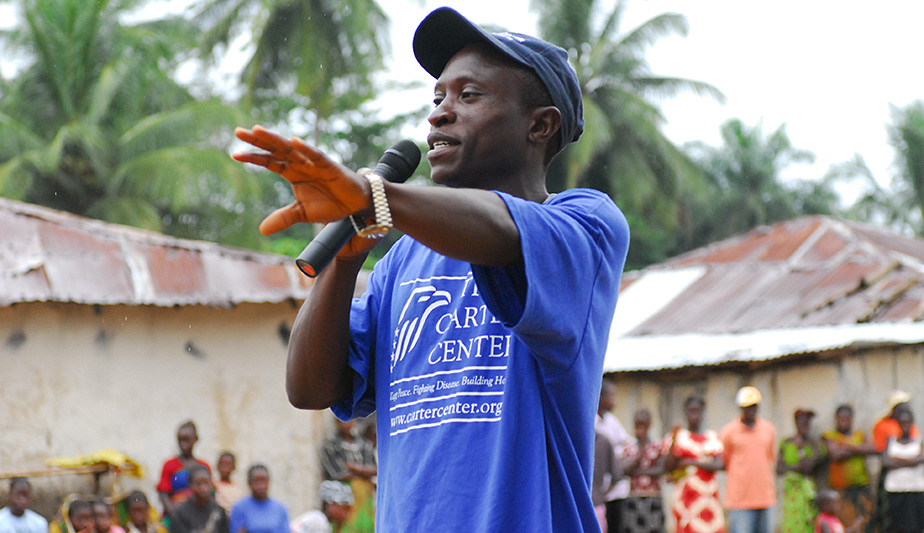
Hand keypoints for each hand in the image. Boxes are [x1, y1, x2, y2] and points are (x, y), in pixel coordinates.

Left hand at [232, 125, 370, 234]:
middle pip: (276, 149)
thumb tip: (261, 230)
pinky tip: (293, 142)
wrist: (356, 205)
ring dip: (275, 139)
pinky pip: (316, 155)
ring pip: (291, 148)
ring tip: (257, 131)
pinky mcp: (329, 166)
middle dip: (257, 141)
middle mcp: (300, 163)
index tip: (234, 154)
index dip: (253, 157)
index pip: (269, 161)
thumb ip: (283, 218)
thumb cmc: (331, 203)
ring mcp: (314, 162)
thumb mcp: (302, 214)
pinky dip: (305, 148)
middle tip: (238, 131)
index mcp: (292, 172)